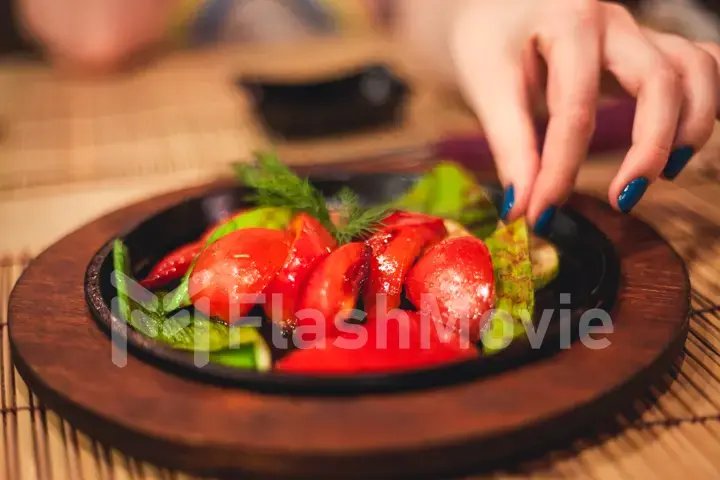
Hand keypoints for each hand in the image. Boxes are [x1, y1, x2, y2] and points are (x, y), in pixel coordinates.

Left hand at [448, 0, 719, 229]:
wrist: (490, 7)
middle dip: (648, 148)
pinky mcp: (644, 49)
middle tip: (621, 200)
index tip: (539, 215)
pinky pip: (697, 65)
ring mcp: (636, 32)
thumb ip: (509, 146)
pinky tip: (685, 140)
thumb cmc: (486, 40)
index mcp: (569, 21)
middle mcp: (613, 22)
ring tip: (664, 175)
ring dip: (690, 127)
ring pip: (695, 70)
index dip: (560, 171)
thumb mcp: (485, 86)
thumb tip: (521, 208)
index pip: (576, 108)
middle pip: (660, 81)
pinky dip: (704, 101)